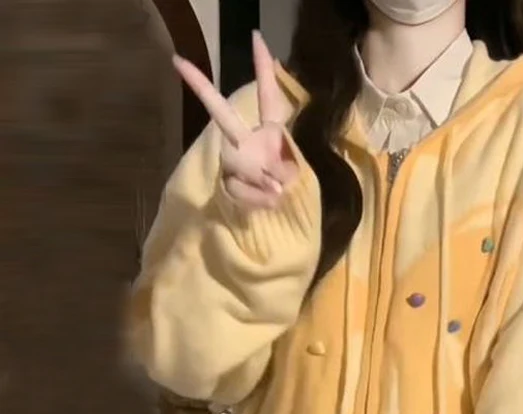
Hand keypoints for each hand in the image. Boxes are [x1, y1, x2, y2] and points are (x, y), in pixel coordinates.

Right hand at [172, 31, 296, 209]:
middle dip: (202, 90)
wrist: (275, 213)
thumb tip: (274, 186)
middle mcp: (245, 141)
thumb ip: (284, 173)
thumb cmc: (286, 186)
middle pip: (221, 113)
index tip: (256, 39)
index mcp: (269, 132)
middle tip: (178, 61)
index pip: (268, 98)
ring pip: (237, 165)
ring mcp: (233, 160)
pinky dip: (258, 200)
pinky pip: (239, 191)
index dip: (264, 70)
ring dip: (259, 183)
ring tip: (276, 191)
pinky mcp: (227, 183)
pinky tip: (267, 199)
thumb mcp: (294, 177)